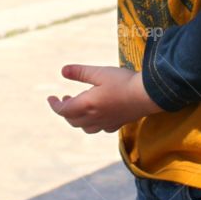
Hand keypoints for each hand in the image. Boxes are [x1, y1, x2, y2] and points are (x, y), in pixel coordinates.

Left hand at [47, 64, 161, 133]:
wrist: (149, 95)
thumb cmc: (123, 82)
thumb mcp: (99, 72)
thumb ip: (80, 72)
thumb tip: (62, 71)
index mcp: (87, 105)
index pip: (63, 110)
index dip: (54, 105)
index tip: (50, 98)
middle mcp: (94, 118)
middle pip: (72, 120)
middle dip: (65, 110)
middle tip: (66, 97)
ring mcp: (106, 123)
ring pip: (85, 128)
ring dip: (78, 119)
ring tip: (80, 106)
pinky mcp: (118, 124)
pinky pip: (100, 129)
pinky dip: (94, 123)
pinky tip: (99, 115)